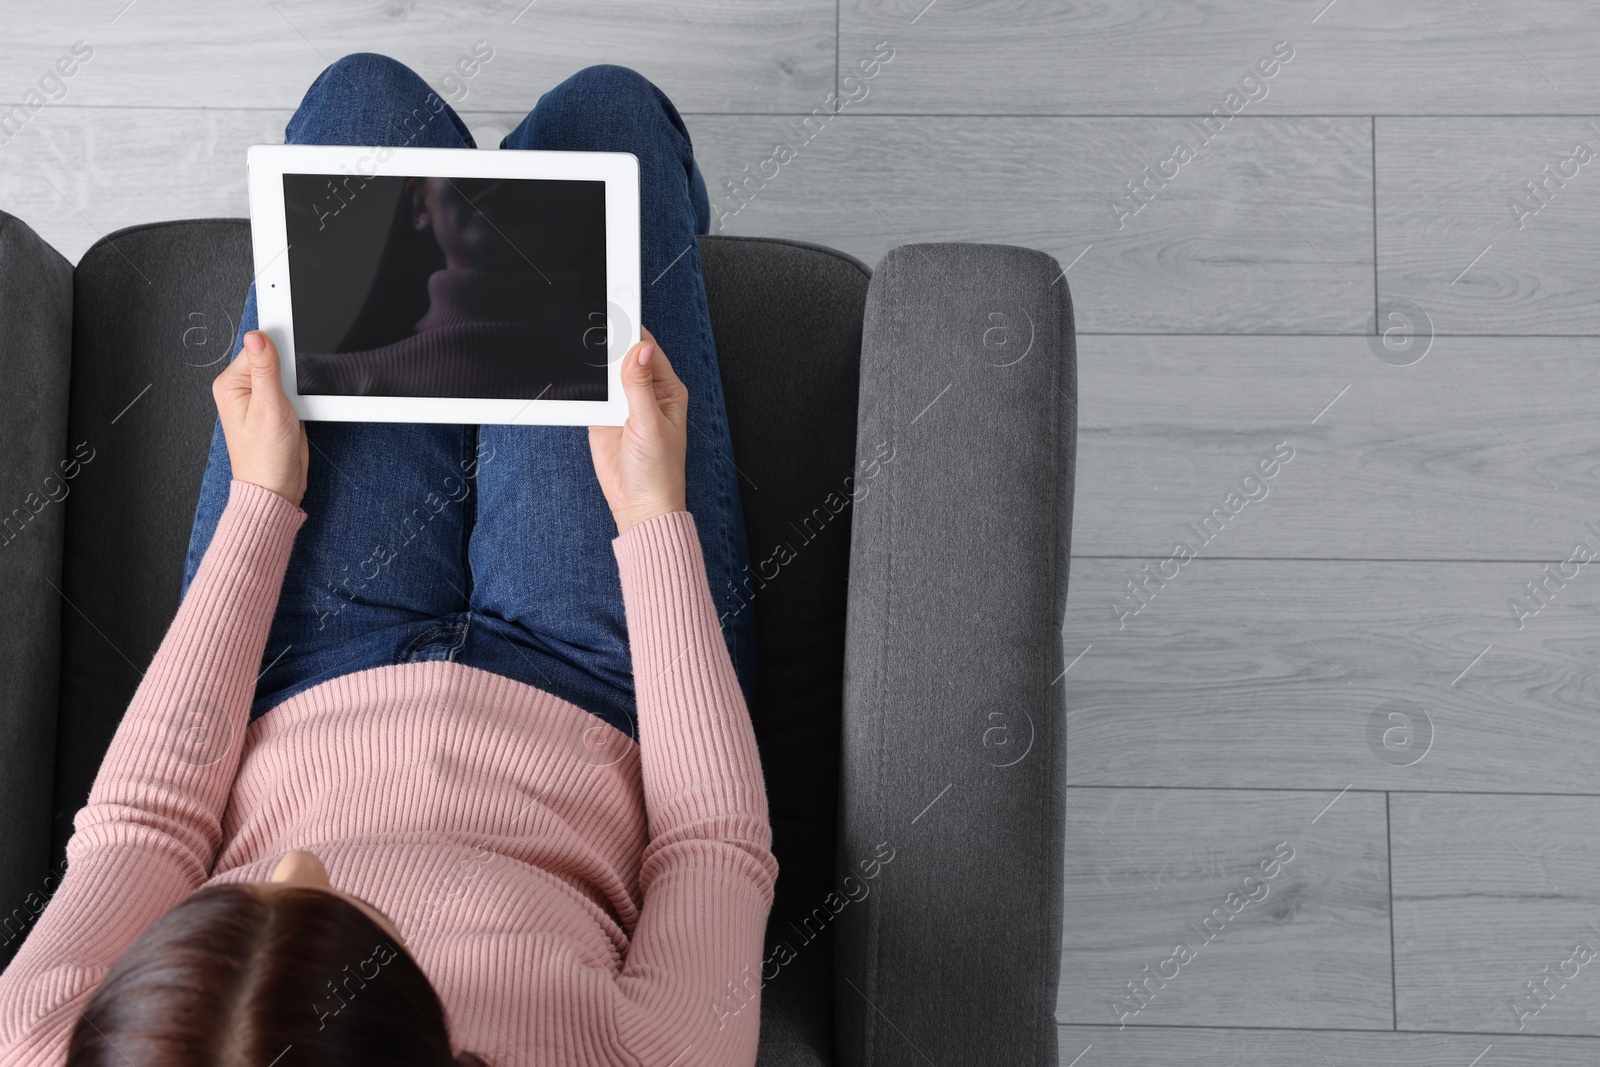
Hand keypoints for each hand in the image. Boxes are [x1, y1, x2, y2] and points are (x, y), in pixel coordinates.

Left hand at [212, 330, 308, 507]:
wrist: (276, 487)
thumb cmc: (265, 457)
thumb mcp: (268, 408)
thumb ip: (265, 369)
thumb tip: (257, 336)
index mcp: (231, 384)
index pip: (257, 347)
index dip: (280, 352)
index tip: (291, 366)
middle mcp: (242, 389)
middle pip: (273, 358)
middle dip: (291, 371)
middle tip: (291, 394)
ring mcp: (260, 398)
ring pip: (286, 373)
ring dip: (298, 385)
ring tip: (293, 407)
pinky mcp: (276, 407)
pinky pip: (293, 388)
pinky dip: (302, 394)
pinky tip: (299, 409)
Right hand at [588, 326, 687, 535]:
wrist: (638, 504)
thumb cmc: (658, 470)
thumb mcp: (650, 424)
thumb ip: (639, 386)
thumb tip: (639, 348)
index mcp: (666, 389)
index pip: (647, 349)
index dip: (631, 331)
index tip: (613, 310)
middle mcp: (645, 392)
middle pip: (623, 355)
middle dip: (607, 342)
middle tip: (588, 325)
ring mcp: (622, 403)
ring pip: (604, 372)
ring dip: (592, 363)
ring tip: (576, 346)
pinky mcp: (602, 416)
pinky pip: (589, 393)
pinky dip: (580, 385)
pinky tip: (572, 374)